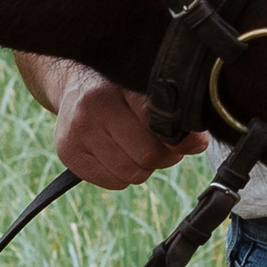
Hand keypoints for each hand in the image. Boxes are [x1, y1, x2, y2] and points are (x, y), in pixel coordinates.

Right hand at [19, 53, 204, 189]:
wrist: (74, 83)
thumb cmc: (119, 87)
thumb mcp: (145, 89)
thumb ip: (174, 113)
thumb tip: (197, 143)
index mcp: (118, 86)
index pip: (158, 123)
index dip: (180, 139)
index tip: (188, 139)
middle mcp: (93, 108)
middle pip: (147, 155)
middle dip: (163, 157)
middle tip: (161, 145)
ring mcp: (77, 132)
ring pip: (131, 173)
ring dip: (143, 168)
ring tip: (136, 148)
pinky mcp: (68, 153)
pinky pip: (113, 183)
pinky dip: (123, 175)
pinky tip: (117, 156)